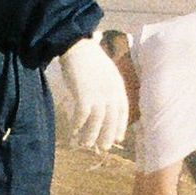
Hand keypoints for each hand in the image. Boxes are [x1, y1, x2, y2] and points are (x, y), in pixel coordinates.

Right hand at [45, 37, 128, 154]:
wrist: (76, 46)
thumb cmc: (88, 58)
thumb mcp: (106, 72)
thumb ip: (108, 87)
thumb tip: (105, 102)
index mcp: (118, 86)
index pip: (123, 111)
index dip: (121, 126)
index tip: (118, 138)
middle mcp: (111, 92)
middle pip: (111, 120)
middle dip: (107, 135)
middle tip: (102, 147)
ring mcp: (98, 94)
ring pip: (97, 122)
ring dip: (90, 135)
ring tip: (86, 144)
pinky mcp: (84, 95)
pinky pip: (82, 117)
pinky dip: (77, 126)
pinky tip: (72, 133)